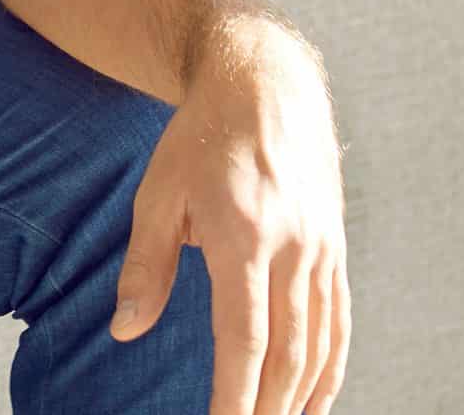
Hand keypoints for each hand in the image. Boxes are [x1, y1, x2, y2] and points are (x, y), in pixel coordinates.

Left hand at [113, 22, 349, 414]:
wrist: (266, 82)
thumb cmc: (201, 137)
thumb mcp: (159, 193)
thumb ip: (146, 266)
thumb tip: (125, 331)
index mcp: (244, 235)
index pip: (243, 339)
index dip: (233, 396)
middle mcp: (293, 246)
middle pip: (286, 354)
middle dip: (267, 410)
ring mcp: (321, 248)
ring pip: (318, 344)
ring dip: (299, 399)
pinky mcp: (335, 247)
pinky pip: (339, 321)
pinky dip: (330, 369)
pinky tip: (315, 403)